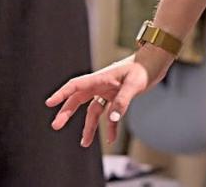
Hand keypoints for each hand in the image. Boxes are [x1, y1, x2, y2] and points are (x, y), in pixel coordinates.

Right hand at [46, 45, 173, 146]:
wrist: (156, 62)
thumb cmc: (144, 69)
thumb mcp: (134, 84)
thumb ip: (122, 101)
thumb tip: (111, 119)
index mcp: (100, 78)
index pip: (76, 86)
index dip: (61, 94)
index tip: (49, 103)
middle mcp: (101, 85)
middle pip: (78, 99)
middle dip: (67, 113)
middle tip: (55, 126)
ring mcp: (108, 91)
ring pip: (92, 110)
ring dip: (89, 126)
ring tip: (84, 143)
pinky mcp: (117, 97)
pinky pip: (109, 114)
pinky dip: (109, 126)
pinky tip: (111, 139)